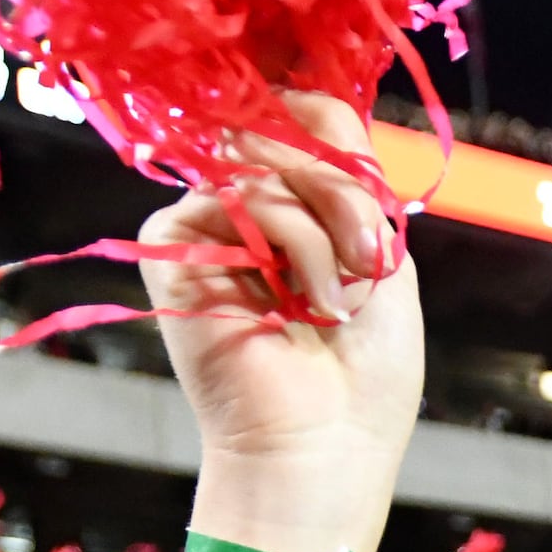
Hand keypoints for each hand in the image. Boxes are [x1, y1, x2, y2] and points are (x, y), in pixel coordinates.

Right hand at [136, 97, 426, 551]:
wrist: (323, 451)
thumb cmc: (364, 377)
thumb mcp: (381, 254)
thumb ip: (350, 174)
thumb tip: (309, 99)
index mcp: (294, 211)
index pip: (305, 117)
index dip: (339, 135)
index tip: (373, 206)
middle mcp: (244, 212)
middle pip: (288, 127)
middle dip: (345, 189)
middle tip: (369, 263)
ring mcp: (204, 227)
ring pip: (267, 157)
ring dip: (327, 223)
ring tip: (338, 296)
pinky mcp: (170, 248)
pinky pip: (235, 193)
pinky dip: (291, 242)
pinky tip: (302, 306)